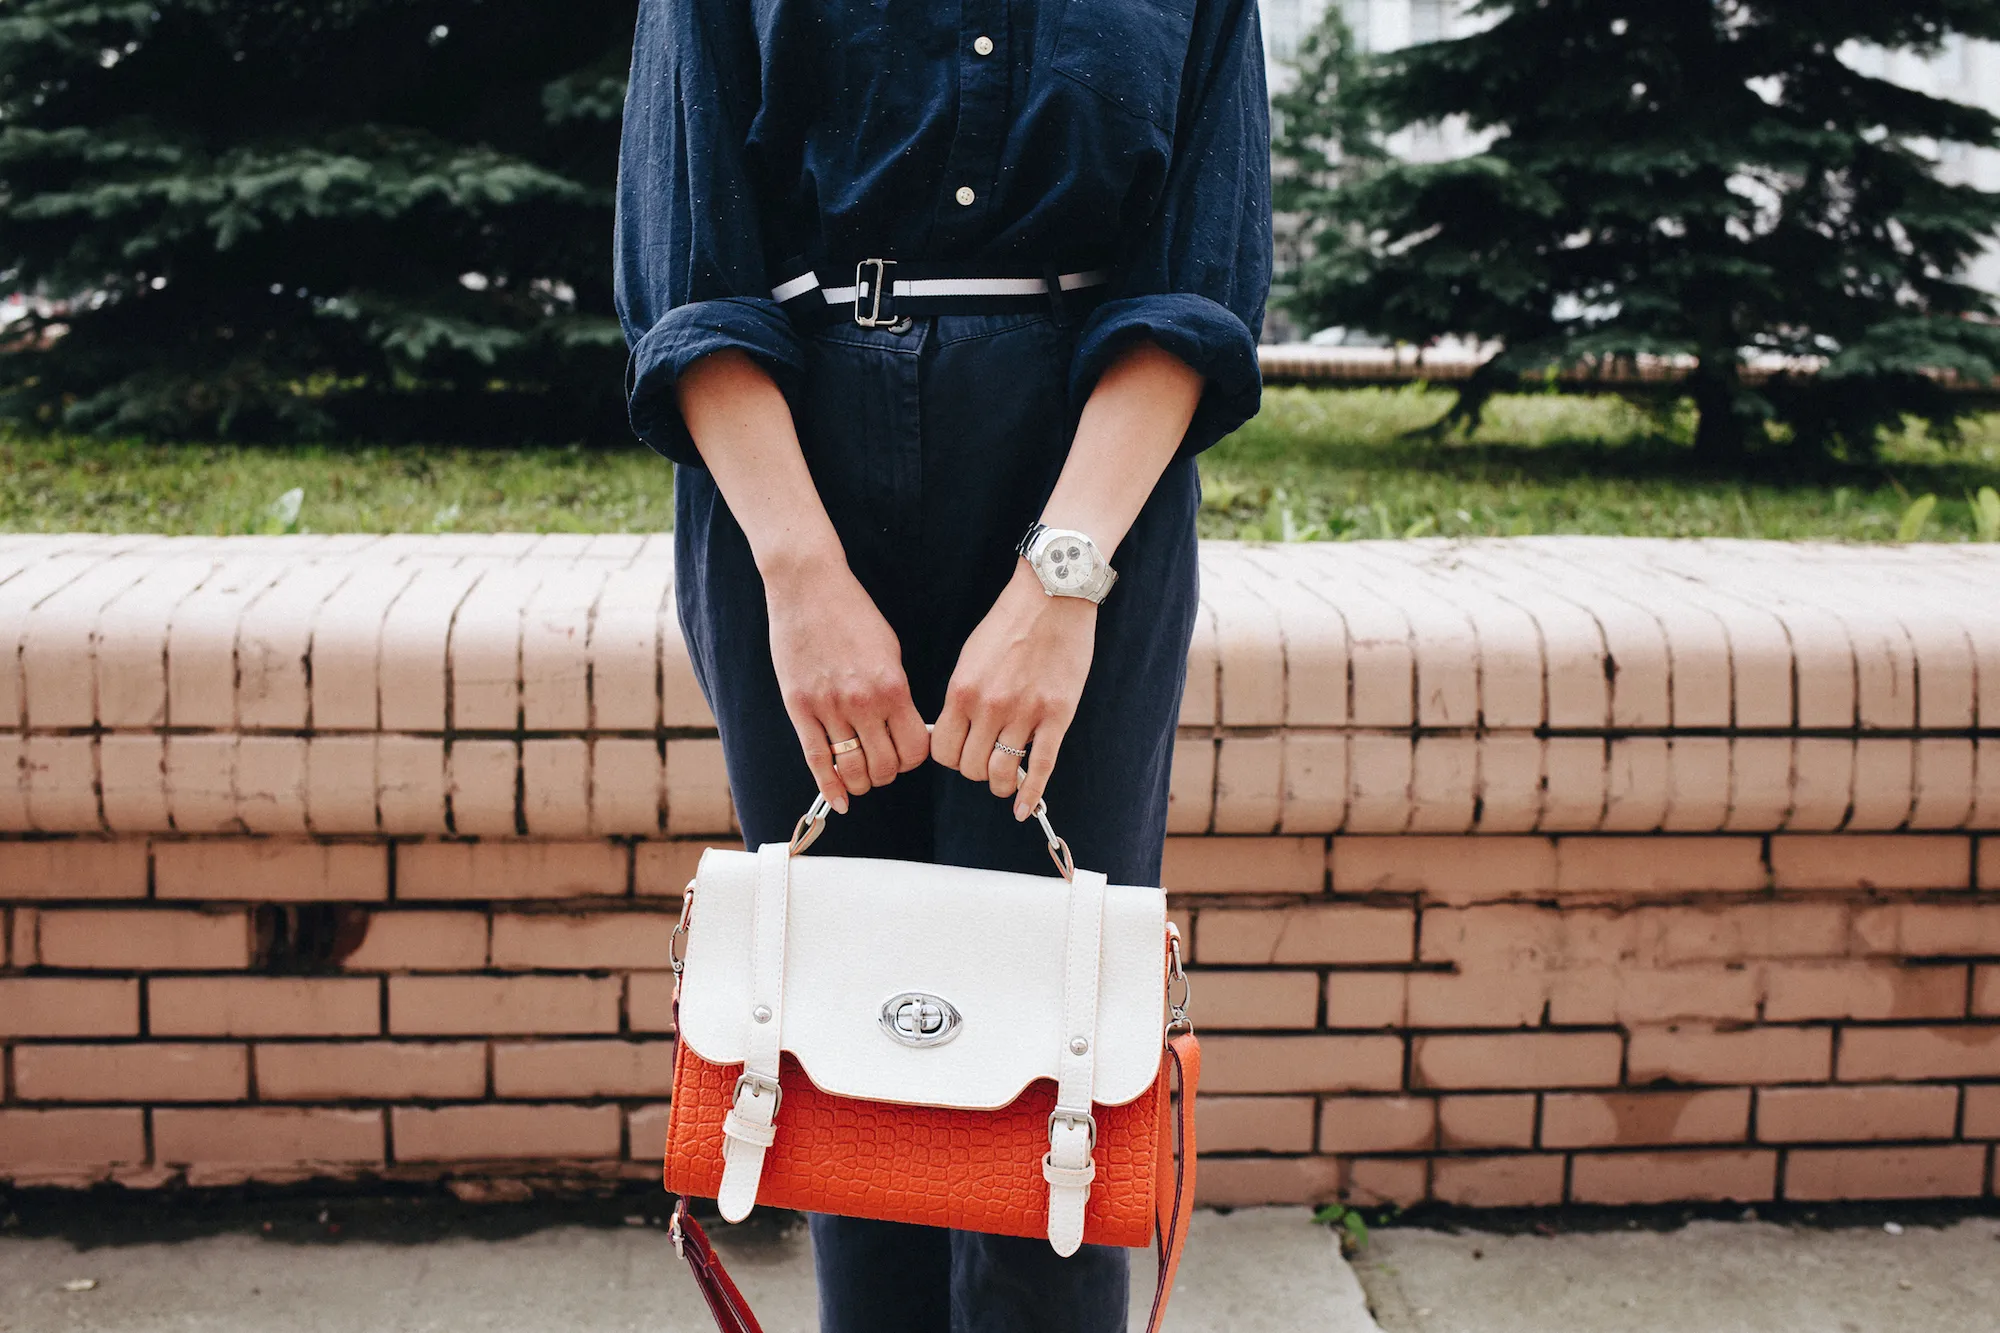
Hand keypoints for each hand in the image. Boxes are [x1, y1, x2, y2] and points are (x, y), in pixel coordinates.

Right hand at [766, 560, 928, 812]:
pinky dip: (829, 787)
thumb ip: (898, 692)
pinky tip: (838, 800)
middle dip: (887, 774)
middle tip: (883, 767)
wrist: (809, 586)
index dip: (914, 760)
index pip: (914, 749)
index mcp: (892, 687)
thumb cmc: (853, 613)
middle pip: (884, 766)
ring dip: (861, 783)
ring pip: (851, 769)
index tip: (907, 754)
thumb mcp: (890, 650)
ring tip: (862, 779)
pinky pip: (816, 760)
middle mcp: (862, 702)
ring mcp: (828, 707)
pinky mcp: (798, 708)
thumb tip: (905, 728)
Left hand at [931, 562, 1097, 819]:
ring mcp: (1025, 714)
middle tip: (987, 760)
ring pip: (1002, 774)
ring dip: (1001, 784)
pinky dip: (1031, 795)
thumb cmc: (1010, 622)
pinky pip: (1041, 767)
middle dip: (976, 771)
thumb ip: (962, 696)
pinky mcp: (1057, 716)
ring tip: (1006, 779)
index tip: (961, 753)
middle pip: (970, 769)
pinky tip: (1025, 810)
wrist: (1053, 595)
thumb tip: (954, 730)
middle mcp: (989, 707)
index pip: (942, 752)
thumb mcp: (971, 657)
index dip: (950, 759)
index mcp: (962, 691)